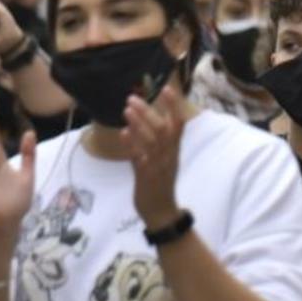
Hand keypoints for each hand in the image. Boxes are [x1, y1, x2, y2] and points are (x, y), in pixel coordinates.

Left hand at [121, 85, 188, 230]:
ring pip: (152, 140)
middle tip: (133, 98)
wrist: (161, 212)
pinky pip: (140, 158)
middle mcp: (169, 156)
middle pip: (162, 129)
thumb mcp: (161, 161)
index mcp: (174, 150)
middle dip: (149, 111)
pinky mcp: (147, 176)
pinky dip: (132, 145)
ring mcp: (158, 166)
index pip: (178, 124)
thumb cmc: (160, 185)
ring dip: (140, 123)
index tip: (167, 88)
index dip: (174, 106)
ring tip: (127, 109)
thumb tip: (132, 128)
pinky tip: (124, 133)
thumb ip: (150, 145)